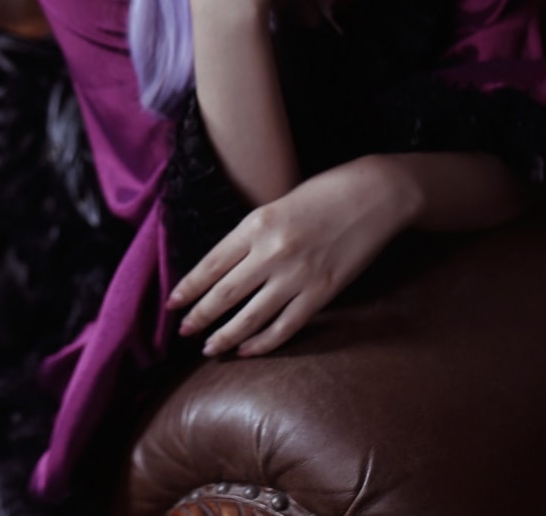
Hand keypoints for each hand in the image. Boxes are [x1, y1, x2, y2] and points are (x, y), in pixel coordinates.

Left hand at [167, 156, 418, 357]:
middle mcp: (272, 251)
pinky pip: (285, 326)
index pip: (210, 264)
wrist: (374, 195)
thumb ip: (251, 236)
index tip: (172, 304)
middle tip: (182, 332)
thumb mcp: (277, 205)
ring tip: (208, 348)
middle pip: (224, 294)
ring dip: (225, 336)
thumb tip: (223, 269)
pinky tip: (246, 350)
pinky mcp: (322, 293)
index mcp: (256, 224)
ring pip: (250, 317)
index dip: (188, 288)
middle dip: (199, 316)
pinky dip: (262, 343)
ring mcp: (297, 275)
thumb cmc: (323, 194)